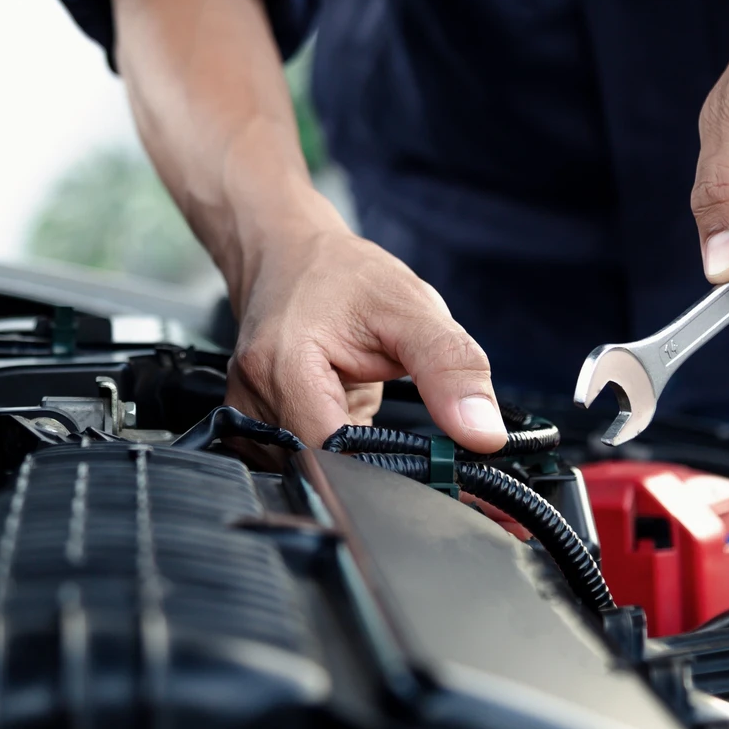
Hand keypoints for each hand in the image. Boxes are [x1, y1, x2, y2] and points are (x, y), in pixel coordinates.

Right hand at [225, 215, 507, 451]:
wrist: (288, 254)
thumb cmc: (343, 275)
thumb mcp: (412, 308)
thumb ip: (451, 369)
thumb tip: (483, 435)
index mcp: (284, 366)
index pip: (332, 458)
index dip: (385, 474)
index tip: (431, 470)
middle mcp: (253, 396)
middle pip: (319, 471)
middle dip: (373, 467)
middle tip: (410, 437)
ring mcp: (245, 413)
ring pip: (308, 472)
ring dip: (351, 459)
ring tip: (368, 406)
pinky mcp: (251, 424)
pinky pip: (296, 462)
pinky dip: (332, 453)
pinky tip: (346, 417)